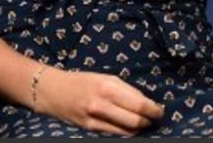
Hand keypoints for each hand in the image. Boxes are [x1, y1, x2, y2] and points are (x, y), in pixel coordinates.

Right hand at [36, 68, 164, 135]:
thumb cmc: (83, 81)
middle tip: (155, 118)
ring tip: (144, 123)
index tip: (160, 111)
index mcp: (108, 87)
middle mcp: (101, 104)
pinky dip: (125, 132)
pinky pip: (114, 134)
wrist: (53, 91)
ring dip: (139, 129)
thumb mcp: (106, 78)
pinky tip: (129, 127)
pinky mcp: (89, 129)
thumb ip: (126, 90)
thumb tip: (146, 102)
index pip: (139, 104)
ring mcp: (94, 119)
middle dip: (148, 121)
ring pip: (126, 131)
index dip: (153, 110)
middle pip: (135, 121)